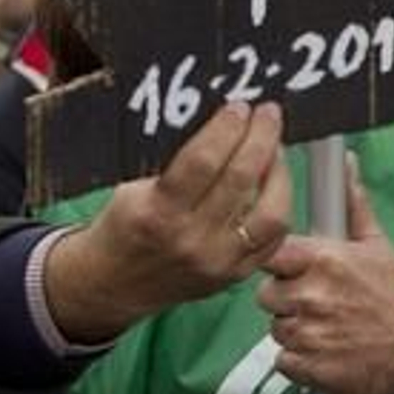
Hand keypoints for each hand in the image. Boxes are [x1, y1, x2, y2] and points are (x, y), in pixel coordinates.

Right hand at [45, 103, 290, 344]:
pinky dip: (281, 204)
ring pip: (271, 212)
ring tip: (276, 148)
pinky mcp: (236, 274)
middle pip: (241, 179)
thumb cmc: (124, 229)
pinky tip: (276, 183)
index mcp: (157, 214)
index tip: (240, 108)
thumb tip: (224, 123)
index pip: (203, 162)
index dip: (227, 129)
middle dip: (261, 137)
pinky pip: (276, 236)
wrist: (111, 286)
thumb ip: (178, 162)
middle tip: (268, 115)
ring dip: (279, 172)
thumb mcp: (134, 189)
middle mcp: (190, 240)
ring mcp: (218, 261)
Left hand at [258, 156, 393, 393]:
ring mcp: (306, 333)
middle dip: (289, 300)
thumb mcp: (378, 244)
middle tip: (321, 303)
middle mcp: (309, 294)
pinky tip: (328, 350)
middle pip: (268, 296)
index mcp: (323, 259)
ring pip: (276, 329)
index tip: (295, 270)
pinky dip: (302, 360)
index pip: (271, 254)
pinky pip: (285, 360)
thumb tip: (346, 164)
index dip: (281, 265)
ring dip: (297, 330)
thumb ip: (353, 204)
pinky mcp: (306, 367)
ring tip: (330, 328)